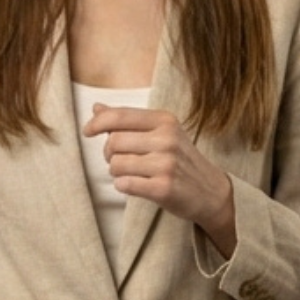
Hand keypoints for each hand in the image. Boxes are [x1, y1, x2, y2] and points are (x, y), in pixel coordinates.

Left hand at [82, 104, 235, 256]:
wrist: (211, 192)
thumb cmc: (181, 160)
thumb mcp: (161, 133)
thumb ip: (128, 121)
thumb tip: (97, 108)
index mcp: (165, 121)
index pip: (119, 116)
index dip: (97, 123)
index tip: (88, 131)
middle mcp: (167, 139)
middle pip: (114, 142)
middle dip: (109, 154)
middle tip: (119, 160)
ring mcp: (166, 164)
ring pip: (116, 164)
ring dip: (116, 172)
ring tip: (131, 174)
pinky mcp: (164, 188)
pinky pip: (125, 184)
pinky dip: (123, 186)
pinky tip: (134, 185)